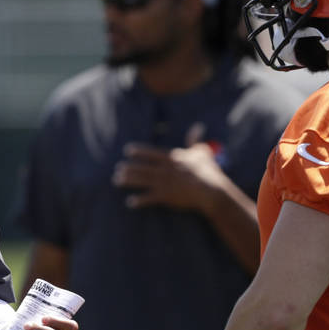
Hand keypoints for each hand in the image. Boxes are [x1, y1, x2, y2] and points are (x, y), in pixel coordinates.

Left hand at [112, 124, 228, 212]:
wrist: (211, 191)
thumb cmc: (209, 172)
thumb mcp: (203, 153)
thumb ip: (196, 141)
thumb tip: (198, 127)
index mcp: (173, 158)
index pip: (151, 152)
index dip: (139, 151)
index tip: (127, 150)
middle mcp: (165, 169)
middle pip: (142, 167)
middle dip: (128, 168)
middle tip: (117, 169)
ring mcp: (164, 183)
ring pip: (142, 180)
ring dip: (128, 180)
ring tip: (117, 181)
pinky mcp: (166, 197)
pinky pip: (149, 198)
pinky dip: (139, 201)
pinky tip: (130, 202)